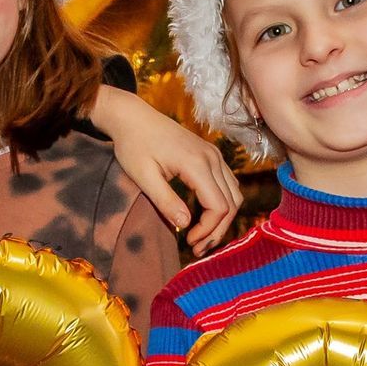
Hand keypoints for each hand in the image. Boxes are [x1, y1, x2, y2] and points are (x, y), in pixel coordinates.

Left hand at [89, 86, 241, 251]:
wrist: (132, 117)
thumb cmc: (133, 145)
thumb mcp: (143, 177)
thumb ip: (165, 201)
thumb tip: (186, 224)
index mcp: (197, 164)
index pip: (219, 206)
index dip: (208, 230)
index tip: (188, 241)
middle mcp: (212, 158)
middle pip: (232, 203)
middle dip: (217, 230)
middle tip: (197, 248)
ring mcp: (214, 155)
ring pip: (234, 194)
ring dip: (222, 219)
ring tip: (202, 238)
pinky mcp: (210, 155)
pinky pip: (227, 184)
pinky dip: (222, 204)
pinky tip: (204, 217)